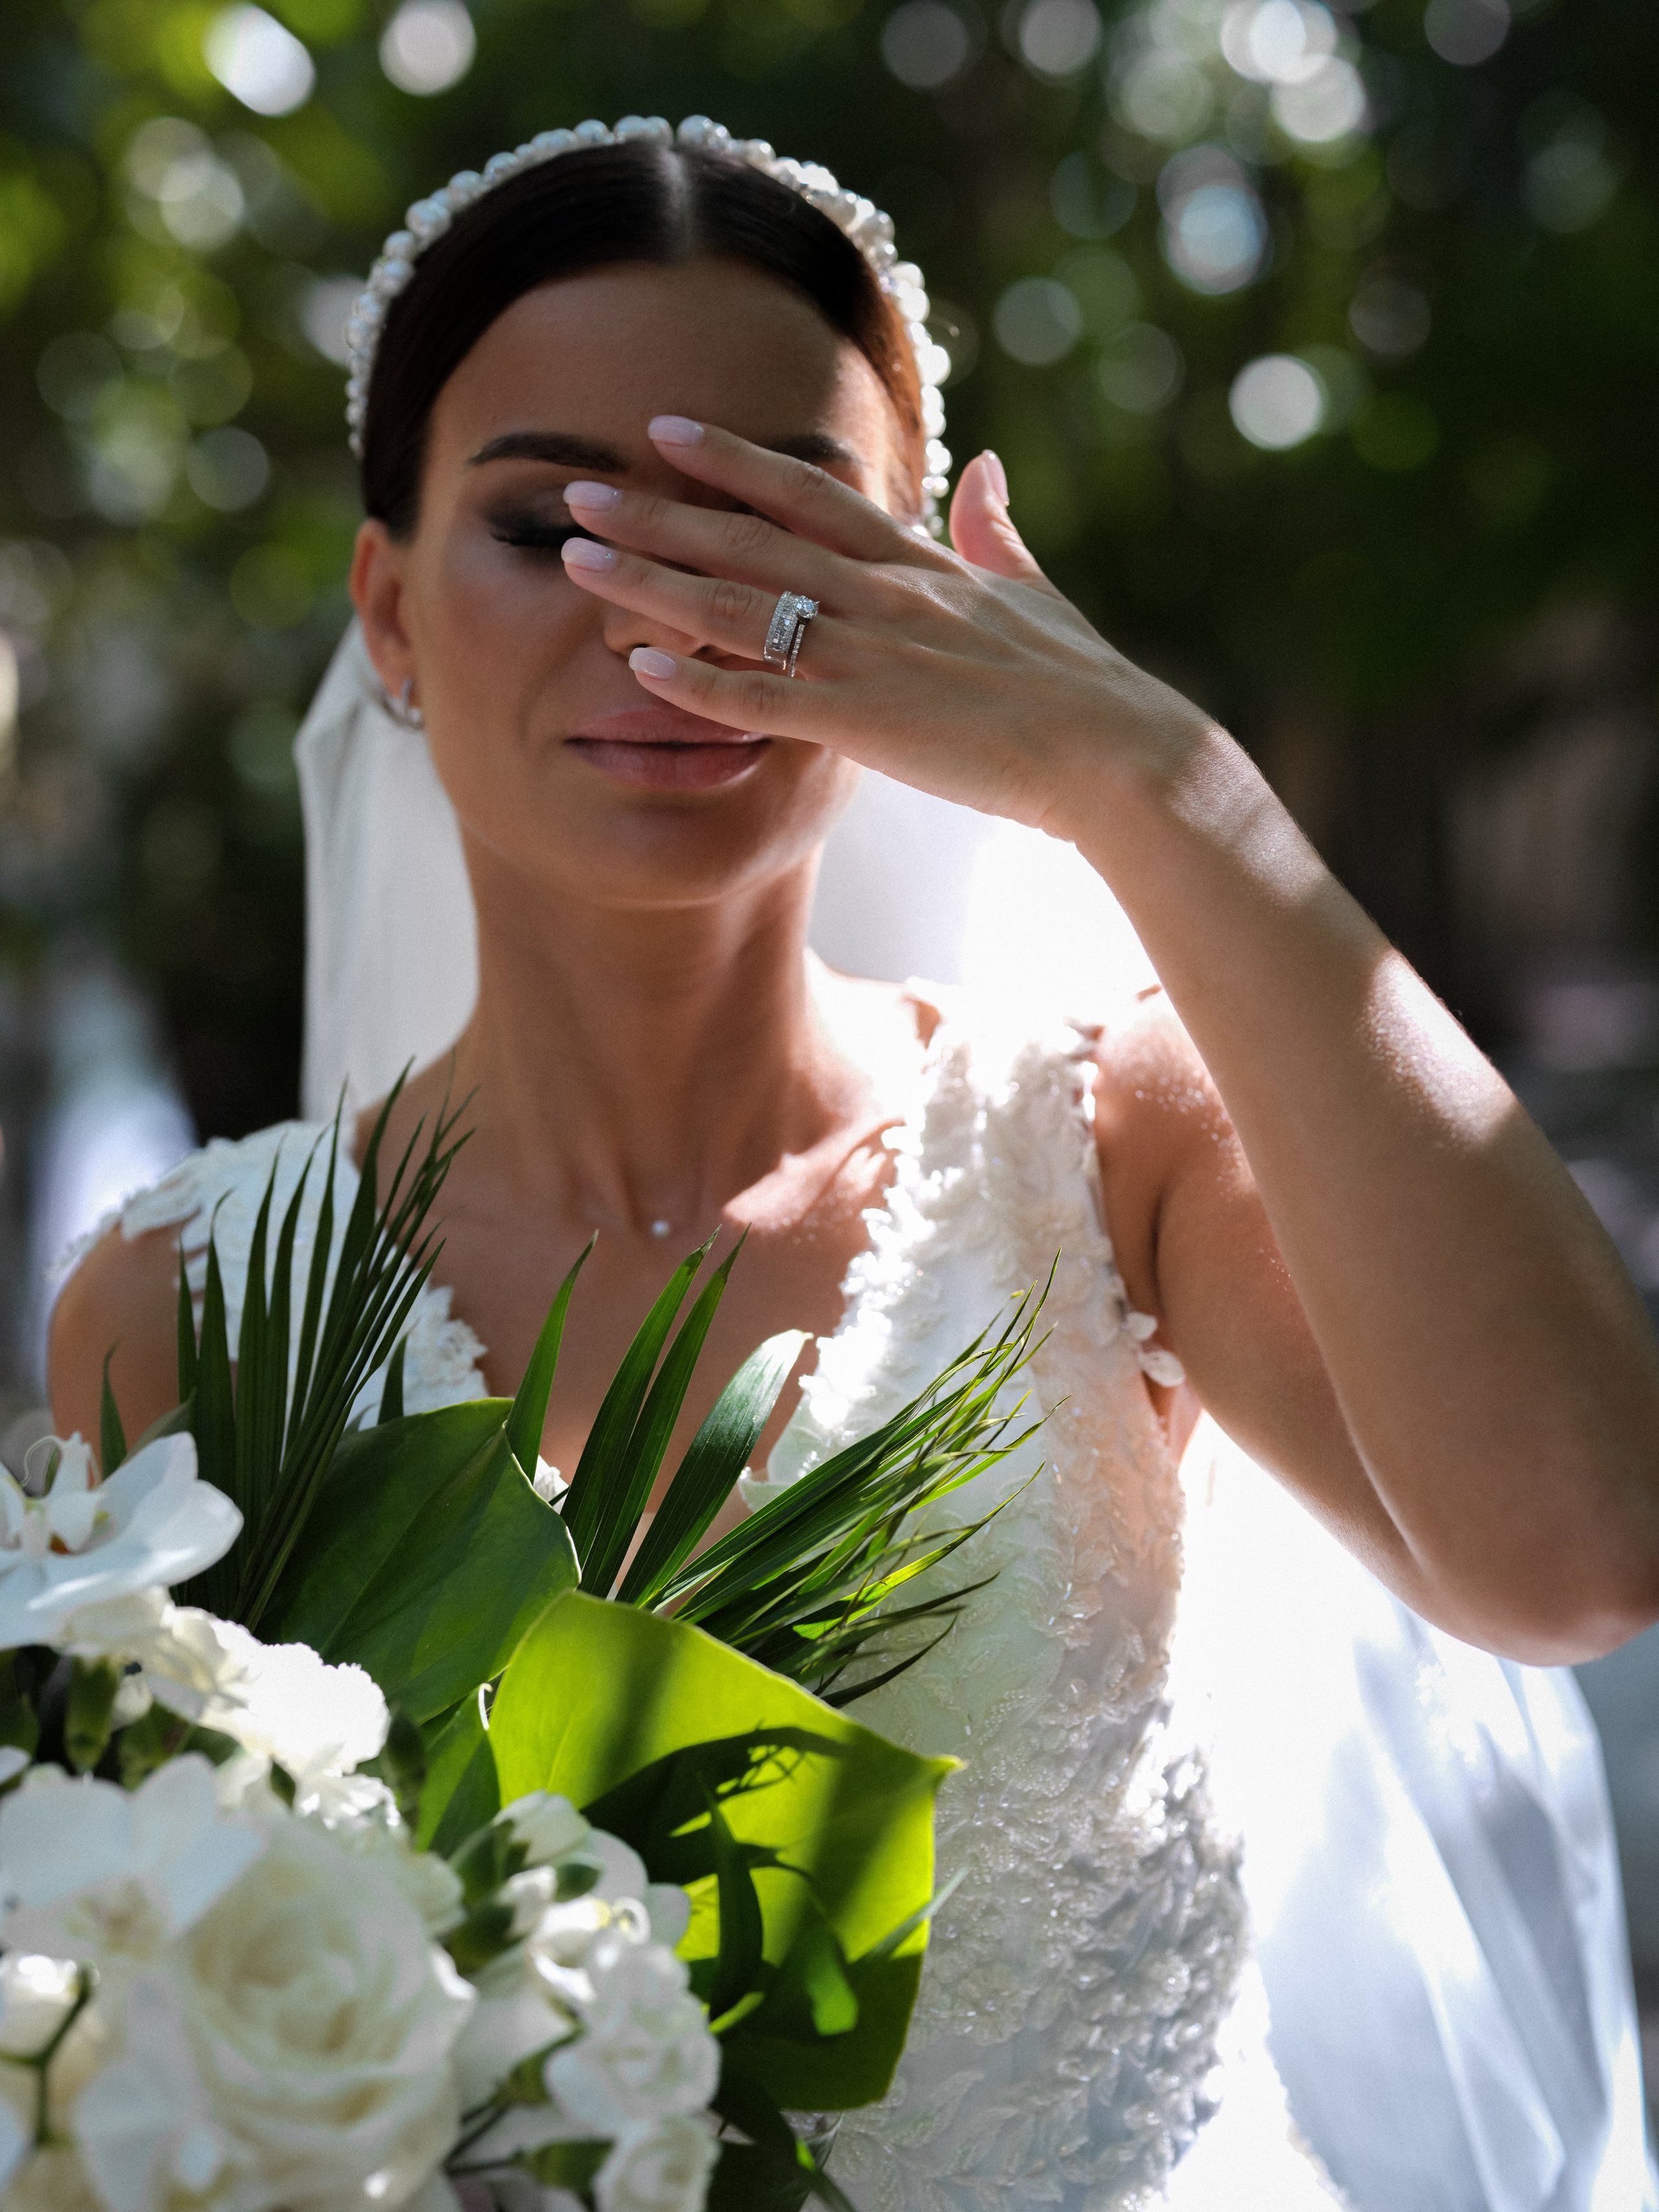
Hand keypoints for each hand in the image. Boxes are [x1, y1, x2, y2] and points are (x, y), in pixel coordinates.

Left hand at [555, 417, 1213, 836]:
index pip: (809, 494)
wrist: (1119, 753)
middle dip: (658, 512)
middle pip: (749, 542)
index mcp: (919, 565)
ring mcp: (871, 655)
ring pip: (739, 609)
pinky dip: (700, 684)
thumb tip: (986, 467)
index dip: (732, 461)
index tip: (665, 431)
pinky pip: (765, 699)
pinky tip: (638, 668)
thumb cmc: (1086, 687)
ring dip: (652, 582)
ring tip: (576, 558)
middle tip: (578, 487)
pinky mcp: (868, 723)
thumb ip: (997, 531)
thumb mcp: (1038, 594)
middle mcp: (883, 596)